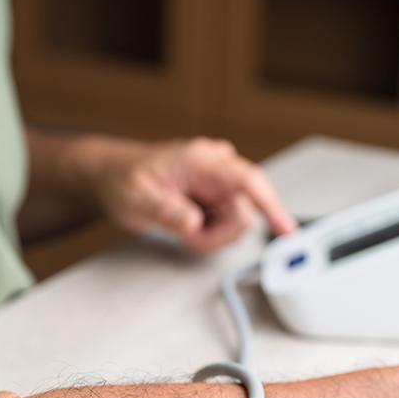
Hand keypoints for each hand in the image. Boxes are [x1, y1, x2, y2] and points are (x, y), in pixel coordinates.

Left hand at [89, 137, 296, 252]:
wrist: (112, 175)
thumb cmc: (122, 178)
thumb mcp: (136, 199)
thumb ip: (166, 211)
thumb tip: (193, 223)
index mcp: (201, 161)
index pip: (248, 181)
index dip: (272, 206)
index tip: (286, 231)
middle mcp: (216, 168)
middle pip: (242, 214)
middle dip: (216, 234)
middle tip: (185, 235)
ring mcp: (218, 183)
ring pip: (234, 223)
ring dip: (209, 236)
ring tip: (178, 226)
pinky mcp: (216, 196)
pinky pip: (224, 225)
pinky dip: (205, 234)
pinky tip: (184, 224)